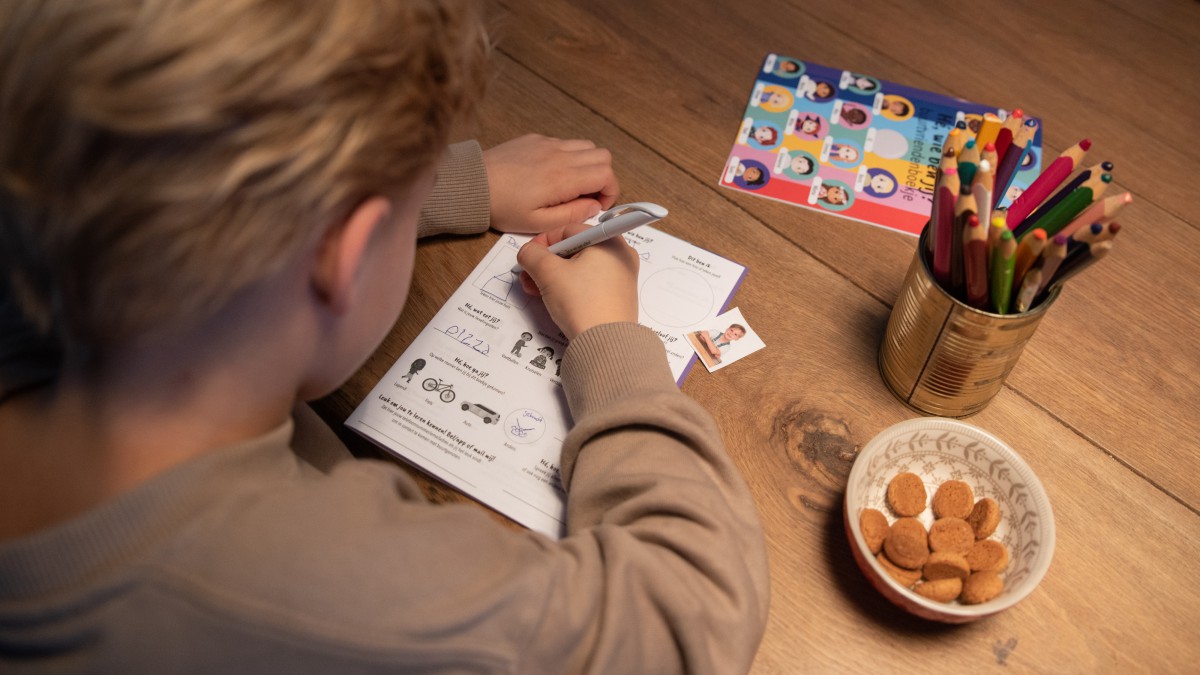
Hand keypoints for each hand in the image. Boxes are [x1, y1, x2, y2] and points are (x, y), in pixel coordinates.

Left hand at [483, 134, 619, 232]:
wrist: (472, 185)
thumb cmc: (501, 207)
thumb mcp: (538, 223)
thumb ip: (572, 215)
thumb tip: (594, 207)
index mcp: (564, 178)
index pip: (607, 175)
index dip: (610, 192)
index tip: (598, 205)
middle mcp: (560, 155)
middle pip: (603, 156)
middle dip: (603, 177)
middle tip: (587, 196)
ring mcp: (548, 143)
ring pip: (587, 146)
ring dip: (588, 165)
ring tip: (571, 185)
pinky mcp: (536, 139)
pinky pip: (564, 143)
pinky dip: (568, 157)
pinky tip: (551, 174)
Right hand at [515, 223, 638, 339]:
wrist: (606, 343)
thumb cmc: (581, 302)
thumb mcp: (548, 273)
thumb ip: (532, 255)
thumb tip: (527, 252)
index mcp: (609, 241)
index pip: (568, 231)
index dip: (543, 242)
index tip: (528, 257)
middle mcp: (620, 255)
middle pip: (574, 250)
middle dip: (546, 263)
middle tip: (528, 276)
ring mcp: (622, 277)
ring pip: (580, 269)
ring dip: (554, 277)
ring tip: (535, 290)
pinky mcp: (618, 297)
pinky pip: (590, 283)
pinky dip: (570, 287)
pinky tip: (553, 298)